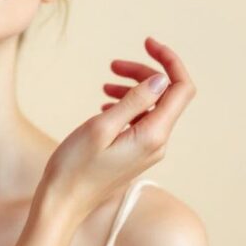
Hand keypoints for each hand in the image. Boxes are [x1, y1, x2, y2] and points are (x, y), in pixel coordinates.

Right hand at [38, 36, 196, 226]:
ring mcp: (148, 149)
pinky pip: (141, 120)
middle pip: (166, 94)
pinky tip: (105, 104)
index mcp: (153, 134)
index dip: (169, 61)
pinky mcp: (136, 153)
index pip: (180, 89)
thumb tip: (161, 79)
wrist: (64, 202)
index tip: (147, 43)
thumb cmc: (75, 167)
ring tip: (105, 84)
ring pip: (152, 106)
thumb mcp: (101, 127)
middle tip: (113, 66)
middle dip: (143, 73)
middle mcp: (158, 142)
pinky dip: (127, 105)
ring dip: (133, 88)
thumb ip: (134, 101)